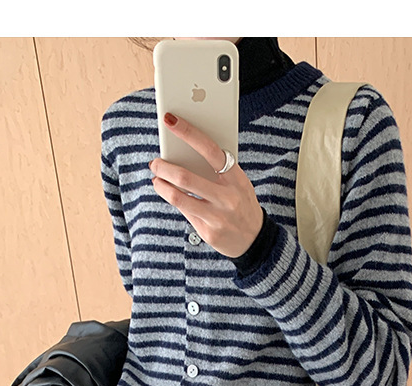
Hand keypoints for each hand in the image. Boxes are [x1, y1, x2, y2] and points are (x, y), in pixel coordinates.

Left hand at [149, 113, 263, 257]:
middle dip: (164, 167)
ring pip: (178, 197)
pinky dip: (172, 199)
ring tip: (156, 179)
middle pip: (186, 177)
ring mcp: (217, 217)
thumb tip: (186, 151)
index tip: (170, 120)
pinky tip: (167, 192)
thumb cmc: (241, 202)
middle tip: (155, 162)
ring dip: (161, 185)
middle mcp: (227, 198)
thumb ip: (218, 170)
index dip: (188, 132)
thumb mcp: (238, 183)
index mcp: (236, 179)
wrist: (255, 239)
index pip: (210, 150)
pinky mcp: (209, 232)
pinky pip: (184, 211)